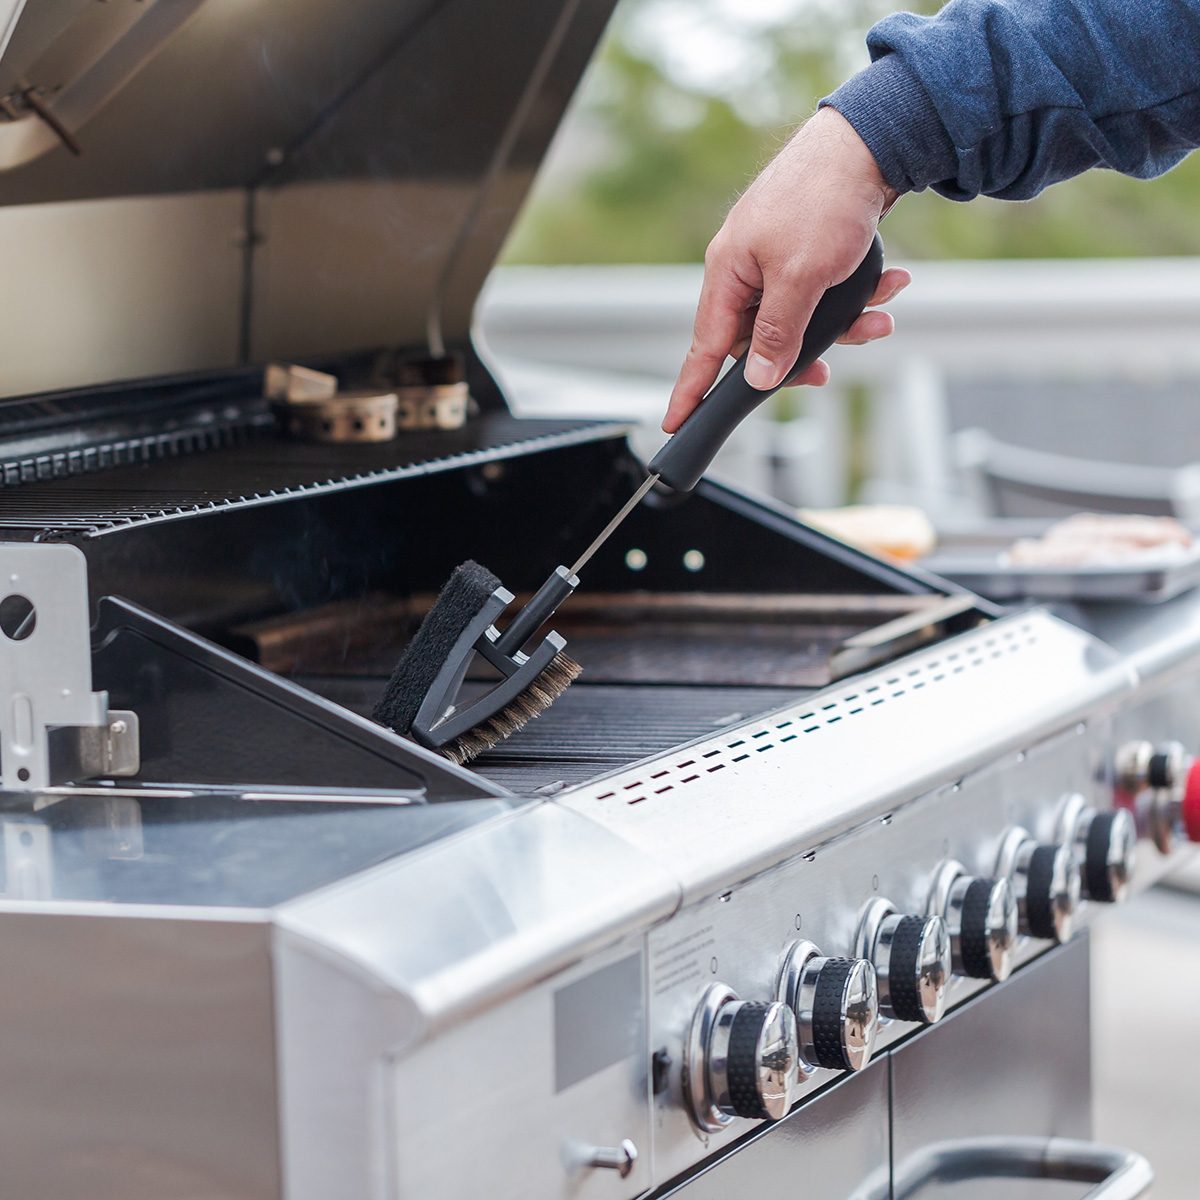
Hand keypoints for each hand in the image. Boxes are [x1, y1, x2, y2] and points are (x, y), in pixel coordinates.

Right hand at [664, 107, 909, 432]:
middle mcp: (746, 268)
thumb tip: (758, 377)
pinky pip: (822, 293)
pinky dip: (854, 295)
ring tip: (877, 317)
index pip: (704, 347)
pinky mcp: (807, 249)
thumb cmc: (824, 197)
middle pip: (760, 339)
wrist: (870, 140)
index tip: (676, 422)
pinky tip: (887, 283)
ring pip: (800, 318)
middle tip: (824, 372)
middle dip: (802, 354)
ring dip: (842, 324)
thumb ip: (776, 333)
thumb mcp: (799, 277)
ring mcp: (775, 258)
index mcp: (728, 273)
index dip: (691, 389)